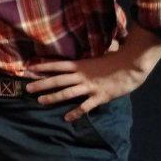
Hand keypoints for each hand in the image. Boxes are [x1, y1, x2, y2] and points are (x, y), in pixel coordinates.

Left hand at [26, 52, 144, 121]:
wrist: (132, 67)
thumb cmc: (117, 58)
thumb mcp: (99, 52)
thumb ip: (90, 51)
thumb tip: (87, 41)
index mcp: (80, 64)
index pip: (57, 65)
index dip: (42, 67)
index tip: (29, 68)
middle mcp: (81, 76)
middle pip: (57, 80)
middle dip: (41, 84)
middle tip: (27, 88)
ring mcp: (89, 87)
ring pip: (67, 93)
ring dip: (52, 97)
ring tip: (40, 101)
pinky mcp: (99, 97)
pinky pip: (85, 106)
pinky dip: (75, 113)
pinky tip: (67, 118)